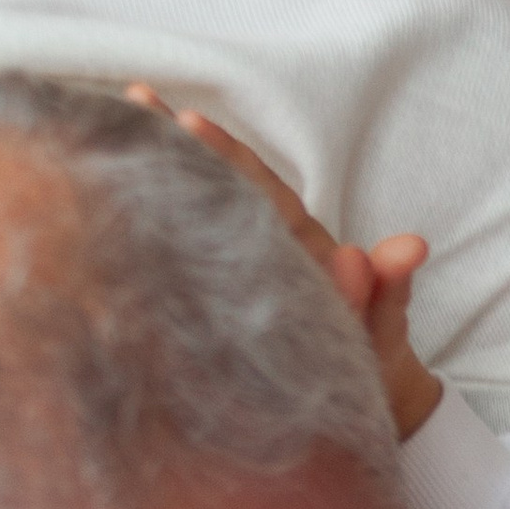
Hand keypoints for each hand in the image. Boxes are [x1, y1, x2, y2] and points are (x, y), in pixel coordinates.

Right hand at [124, 85, 442, 441]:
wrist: (371, 408)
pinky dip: (151, 235)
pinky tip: (105, 217)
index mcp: (301, 248)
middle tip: (131, 100)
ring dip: (157, 179)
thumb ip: (392, 290)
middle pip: (218, 186)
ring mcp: (246, 275)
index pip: (258, 191)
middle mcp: (269, 250)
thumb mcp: (385, 331)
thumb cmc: (379, 366)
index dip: (225, 155)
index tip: (187, 120)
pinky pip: (186, 262)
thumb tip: (408, 247)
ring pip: (197, 218)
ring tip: (101, 141)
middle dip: (176, 143)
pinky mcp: (225, 305)